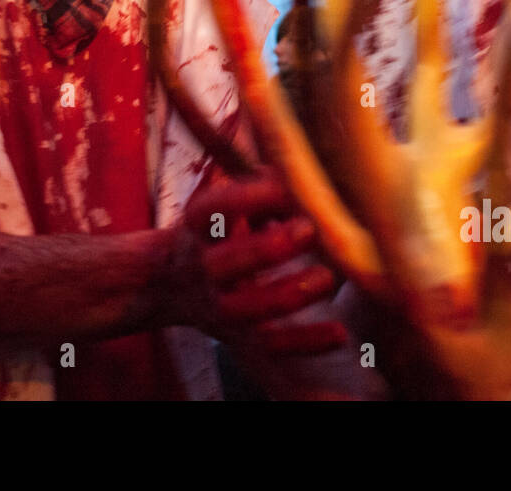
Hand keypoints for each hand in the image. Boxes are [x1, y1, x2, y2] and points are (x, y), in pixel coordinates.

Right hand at [170, 166, 346, 357]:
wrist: (170, 282)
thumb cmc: (218, 229)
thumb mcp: (225, 199)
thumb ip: (260, 183)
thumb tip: (309, 162)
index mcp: (199, 225)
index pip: (213, 209)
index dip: (246, 198)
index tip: (285, 184)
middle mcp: (204, 266)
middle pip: (226, 264)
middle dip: (266, 249)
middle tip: (308, 230)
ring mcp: (220, 306)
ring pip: (248, 310)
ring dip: (288, 294)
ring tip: (326, 279)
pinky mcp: (241, 338)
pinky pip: (272, 347)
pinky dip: (306, 342)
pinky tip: (340, 333)